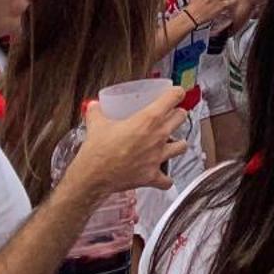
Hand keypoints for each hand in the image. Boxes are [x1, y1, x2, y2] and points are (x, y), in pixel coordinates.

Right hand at [64, 87, 189, 198]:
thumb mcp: (96, 125)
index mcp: (148, 119)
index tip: (176, 93)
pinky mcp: (152, 175)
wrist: (92, 177)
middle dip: (177, 115)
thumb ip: (96, 113)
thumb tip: (93, 106)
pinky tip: (162, 177)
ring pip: (182, 145)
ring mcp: (158, 156)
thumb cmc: (97, 150)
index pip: (174, 97)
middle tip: (170, 116)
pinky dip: (166, 179)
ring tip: (171, 143)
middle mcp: (158, 135)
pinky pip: (167, 180)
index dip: (176, 93)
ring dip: (178, 144)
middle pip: (181, 117)